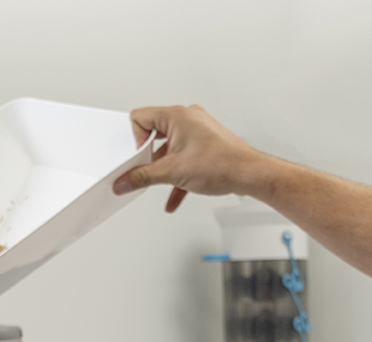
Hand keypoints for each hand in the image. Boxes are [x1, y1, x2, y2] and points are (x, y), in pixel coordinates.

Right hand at [113, 105, 263, 211]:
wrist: (248, 174)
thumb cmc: (221, 163)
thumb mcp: (172, 173)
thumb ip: (142, 177)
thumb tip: (124, 182)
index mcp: (176, 115)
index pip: (140, 118)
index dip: (134, 140)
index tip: (137, 159)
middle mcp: (187, 118)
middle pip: (153, 134)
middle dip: (147, 157)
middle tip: (143, 171)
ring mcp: (197, 131)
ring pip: (169, 149)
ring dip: (162, 169)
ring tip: (159, 183)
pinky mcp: (204, 145)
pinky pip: (182, 158)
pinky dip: (177, 175)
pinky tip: (173, 196)